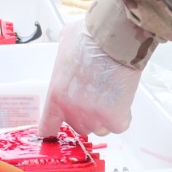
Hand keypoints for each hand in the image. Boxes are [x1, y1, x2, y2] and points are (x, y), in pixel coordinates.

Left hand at [37, 17, 143, 136]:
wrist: (113, 39)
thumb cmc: (90, 37)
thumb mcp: (64, 44)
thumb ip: (63, 60)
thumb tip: (67, 53)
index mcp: (56, 95)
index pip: (48, 125)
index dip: (52, 131)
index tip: (54, 133)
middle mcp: (71, 110)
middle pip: (80, 126)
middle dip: (88, 114)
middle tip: (97, 94)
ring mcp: (92, 116)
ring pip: (100, 128)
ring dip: (106, 115)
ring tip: (111, 93)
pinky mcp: (113, 118)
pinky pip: (119, 125)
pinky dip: (123, 116)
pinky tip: (123, 98)